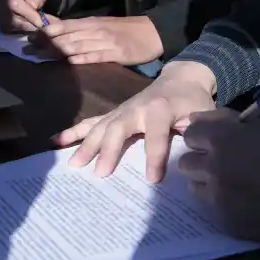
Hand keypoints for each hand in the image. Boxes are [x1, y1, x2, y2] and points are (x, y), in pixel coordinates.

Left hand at [28, 15, 163, 65]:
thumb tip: (60, 34)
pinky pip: (95, 56)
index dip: (46, 31)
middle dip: (45, 43)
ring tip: (39, 55)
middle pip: (66, 36)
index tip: (28, 36)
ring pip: (77, 45)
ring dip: (57, 51)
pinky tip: (67, 61)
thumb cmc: (126, 29)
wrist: (153, 32)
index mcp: (91, 22)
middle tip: (26, 48)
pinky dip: (80, 58)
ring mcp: (105, 42)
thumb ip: (83, 30)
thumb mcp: (103, 25)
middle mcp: (95, 30)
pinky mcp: (116, 53)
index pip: (64, 25)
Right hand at [56, 60, 217, 181]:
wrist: (182, 79)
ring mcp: (122, 110)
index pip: (157, 135)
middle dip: (109, 150)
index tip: (152, 180)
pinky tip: (57, 141)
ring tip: (73, 164)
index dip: (155, 157)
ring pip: (100, 126)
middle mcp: (136, 108)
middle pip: (118, 128)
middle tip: (100, 174)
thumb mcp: (202, 116)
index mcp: (161, 109)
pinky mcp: (114, 113)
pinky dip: (75, 131)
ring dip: (86, 145)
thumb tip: (190, 155)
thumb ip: (196, 134)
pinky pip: (92, 122)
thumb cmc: (193, 102)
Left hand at [178, 109, 259, 242]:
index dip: (202, 138)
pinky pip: (213, 211)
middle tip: (222, 165)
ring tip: (233, 186)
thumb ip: (226, 121)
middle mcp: (214, 168)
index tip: (214, 143)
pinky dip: (224, 205)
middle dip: (200, 162)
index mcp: (224, 139)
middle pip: (186, 163)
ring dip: (207, 184)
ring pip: (195, 188)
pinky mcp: (227, 223)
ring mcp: (219, 198)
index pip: (190, 134)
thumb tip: (197, 116)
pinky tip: (246, 203)